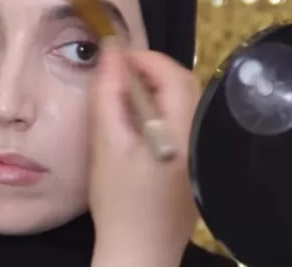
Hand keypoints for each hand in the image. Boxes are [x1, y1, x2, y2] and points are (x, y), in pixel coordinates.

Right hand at [88, 41, 198, 265]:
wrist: (138, 250)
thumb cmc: (119, 200)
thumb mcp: (106, 145)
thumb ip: (107, 96)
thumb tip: (110, 56)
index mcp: (182, 131)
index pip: (173, 76)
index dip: (144, 59)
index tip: (114, 57)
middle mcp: (200, 136)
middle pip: (183, 87)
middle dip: (150, 72)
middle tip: (117, 74)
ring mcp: (200, 151)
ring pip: (182, 104)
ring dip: (154, 91)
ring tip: (122, 94)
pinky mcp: (195, 163)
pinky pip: (180, 122)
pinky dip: (159, 111)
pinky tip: (136, 122)